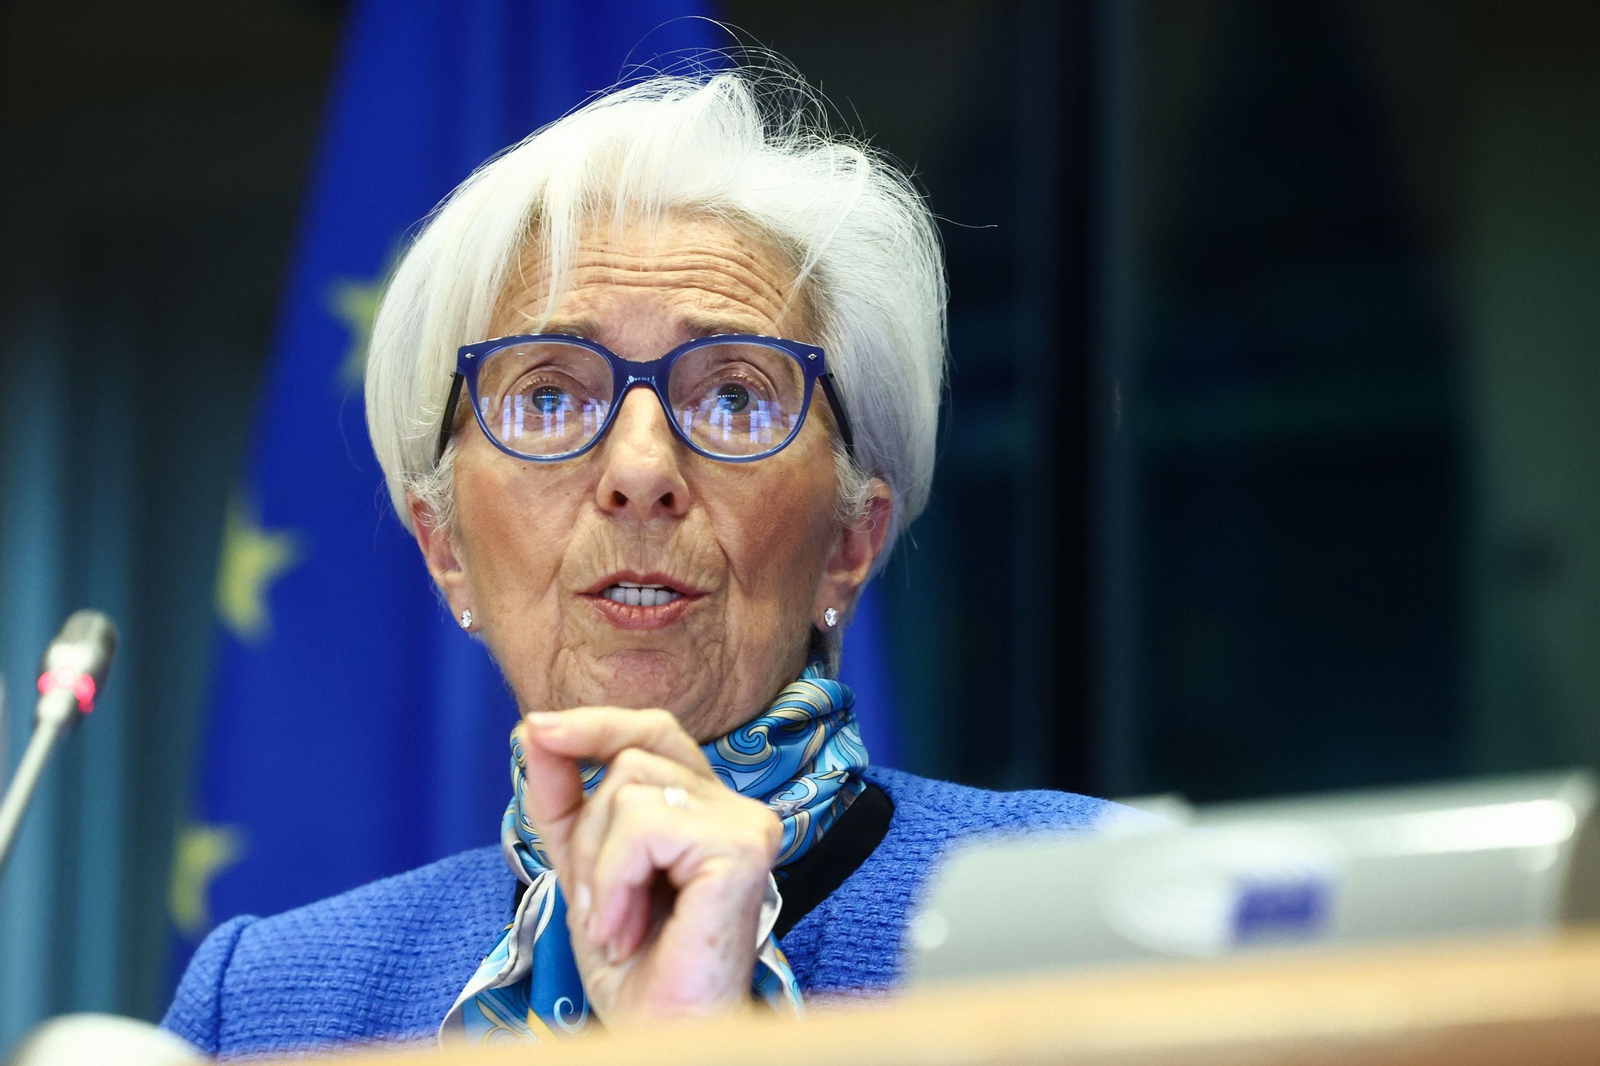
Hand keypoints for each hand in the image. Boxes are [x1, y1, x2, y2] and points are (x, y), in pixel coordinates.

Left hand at [518, 707, 782, 1027]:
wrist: (662, 1030)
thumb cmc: (634, 965)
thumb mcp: (582, 865)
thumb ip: (562, 797)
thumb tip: (535, 727)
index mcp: (703, 804)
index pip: (653, 731)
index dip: (596, 724)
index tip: (536, 730)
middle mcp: (733, 805)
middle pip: (629, 760)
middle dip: (588, 833)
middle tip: (600, 907)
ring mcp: (745, 822)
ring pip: (629, 789)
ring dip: (600, 869)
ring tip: (619, 926)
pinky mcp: (742, 846)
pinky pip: (644, 825)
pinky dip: (616, 880)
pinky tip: (628, 928)